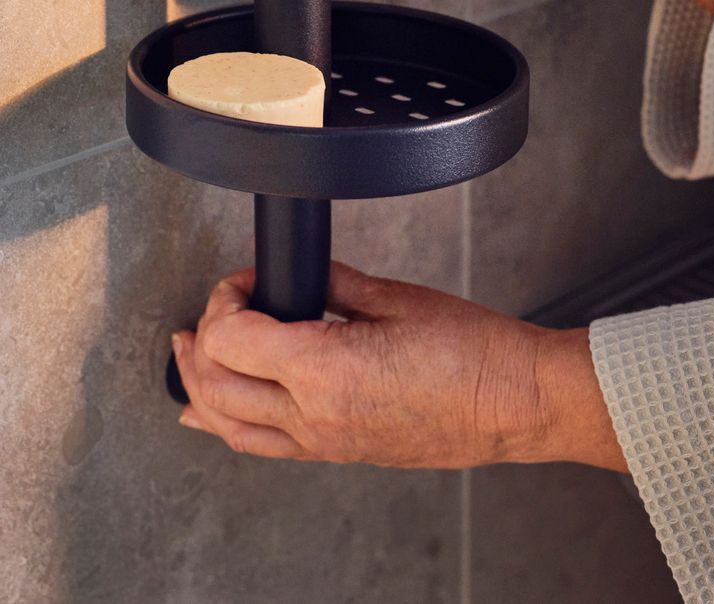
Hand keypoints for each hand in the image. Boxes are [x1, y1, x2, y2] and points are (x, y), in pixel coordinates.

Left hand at [173, 262, 626, 471]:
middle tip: (219, 303)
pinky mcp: (337, 453)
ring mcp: (323, 443)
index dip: (227, 296)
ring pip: (226, 426)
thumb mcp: (397, 298)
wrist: (512, 401)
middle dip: (202, 338)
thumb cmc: (472, 352)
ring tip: (191, 354)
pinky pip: (261, 445)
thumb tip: (298, 270)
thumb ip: (333, 282)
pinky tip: (221, 408)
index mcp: (326, 371)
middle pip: (214, 383)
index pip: (232, 336)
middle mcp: (314, 416)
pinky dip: (229, 422)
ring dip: (198, 386)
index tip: (248, 277)